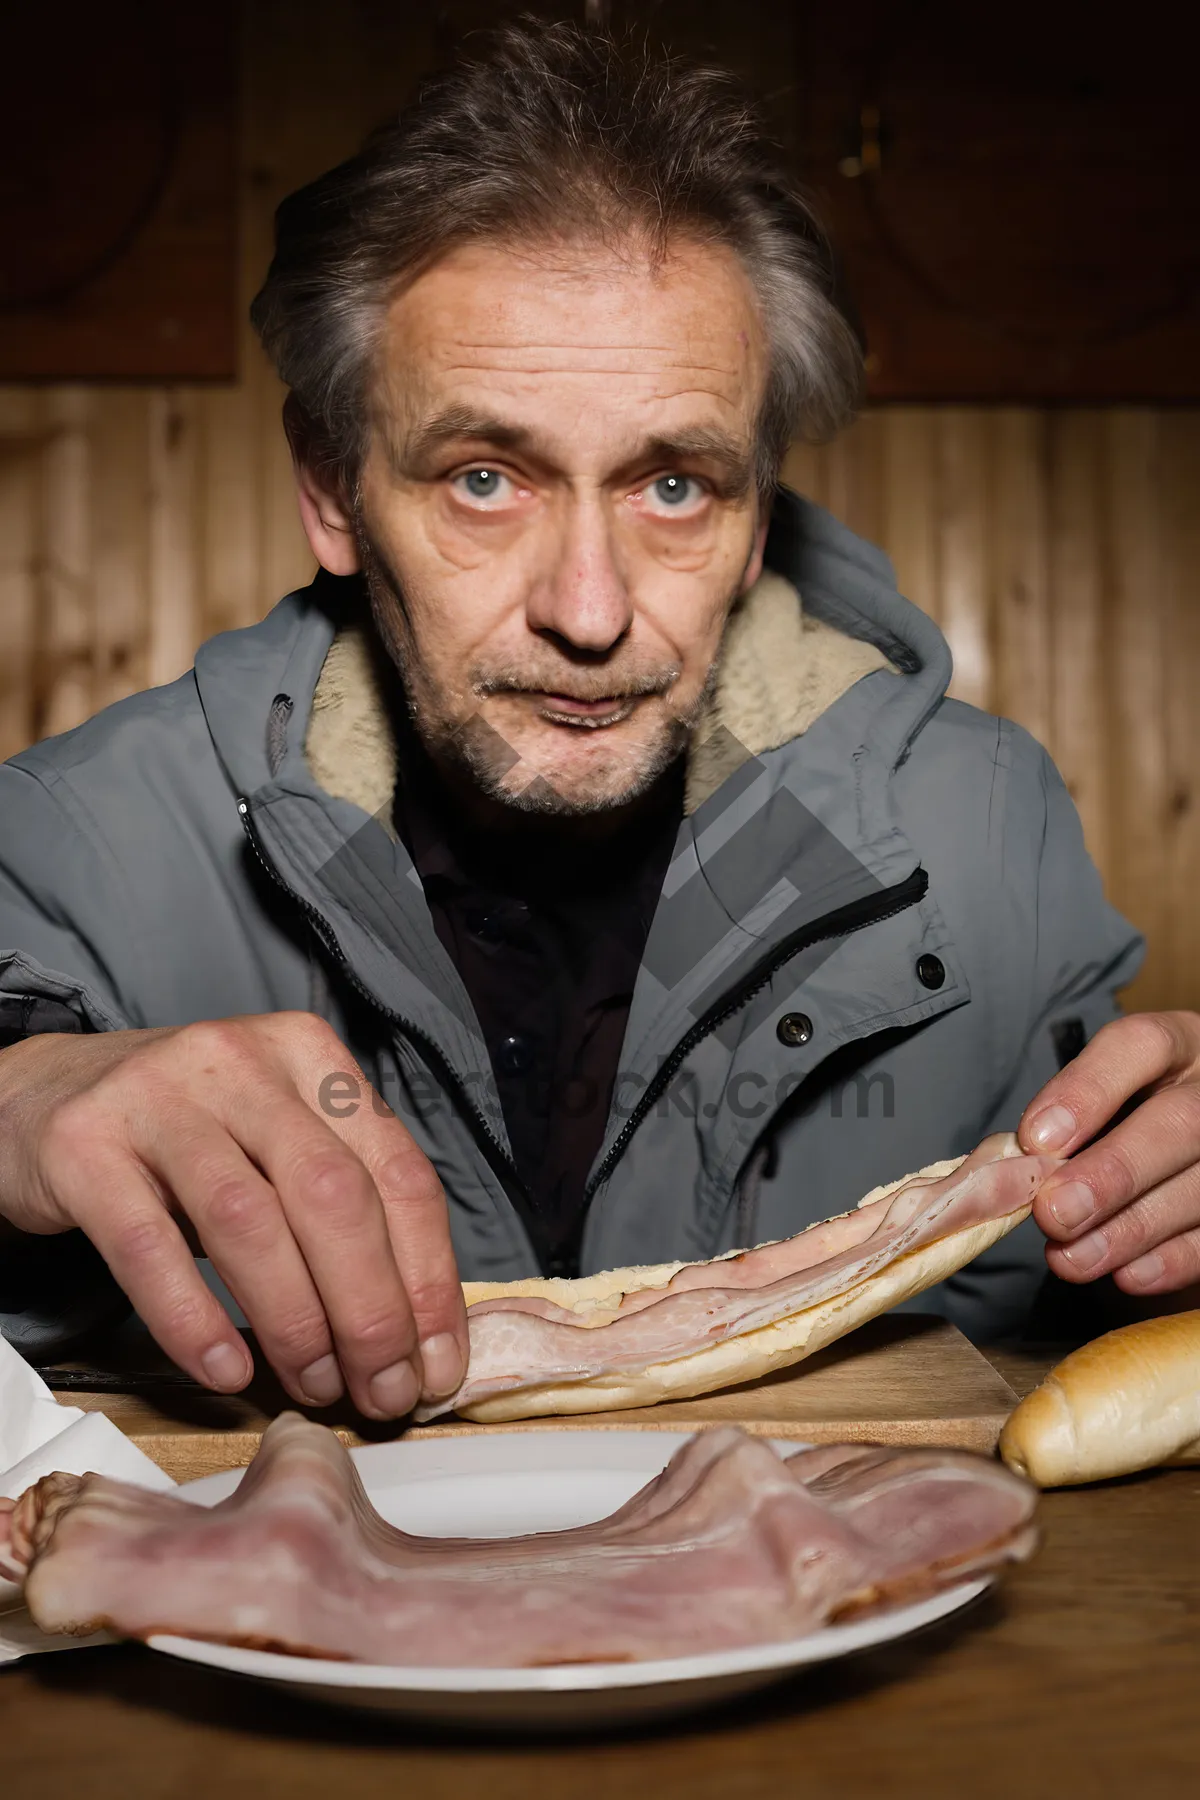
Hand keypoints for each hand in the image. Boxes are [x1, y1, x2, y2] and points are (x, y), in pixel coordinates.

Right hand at [0, 1014, 466, 1417]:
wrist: (39, 1095)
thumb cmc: (183, 1134)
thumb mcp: (274, 1139)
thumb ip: (344, 1205)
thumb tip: (418, 1331)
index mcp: (310, 1055)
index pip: (399, 1172)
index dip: (429, 1279)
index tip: (437, 1365)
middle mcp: (242, 1062)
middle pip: (335, 1196)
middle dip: (372, 1312)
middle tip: (380, 1392)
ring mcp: (160, 1097)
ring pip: (250, 1222)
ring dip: (294, 1323)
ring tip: (313, 1386)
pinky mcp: (85, 1144)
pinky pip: (148, 1246)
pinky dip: (194, 1320)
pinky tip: (227, 1371)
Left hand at [1018, 1012, 1199, 1297]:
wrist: (1172, 1154)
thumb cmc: (1118, 1121)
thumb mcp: (1093, 1102)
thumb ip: (1054, 1129)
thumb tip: (1008, 1174)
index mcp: (1177, 1045)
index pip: (1139, 1046)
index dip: (1086, 1091)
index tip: (1035, 1139)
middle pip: (1180, 1122)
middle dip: (1112, 1171)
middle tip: (1054, 1212)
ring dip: (1131, 1229)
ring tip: (1071, 1258)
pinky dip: (1170, 1261)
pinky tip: (1125, 1275)